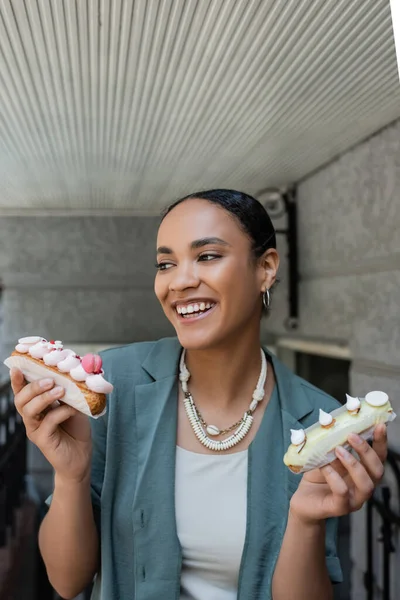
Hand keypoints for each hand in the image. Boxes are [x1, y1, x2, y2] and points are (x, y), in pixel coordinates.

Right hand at [12, 368, 91, 482]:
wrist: (82, 455)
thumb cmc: (76, 428)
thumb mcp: (73, 405)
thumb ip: (68, 393)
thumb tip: (69, 375)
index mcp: (36, 406)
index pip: (22, 391)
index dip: (18, 380)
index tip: (18, 367)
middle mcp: (32, 417)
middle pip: (21, 400)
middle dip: (33, 387)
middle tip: (49, 380)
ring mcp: (35, 429)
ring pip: (29, 410)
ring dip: (44, 398)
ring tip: (60, 390)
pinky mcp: (42, 440)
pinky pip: (47, 422)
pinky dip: (60, 413)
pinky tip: (72, 410)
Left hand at [290, 424, 386, 523]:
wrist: (303, 500)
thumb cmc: (318, 477)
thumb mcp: (328, 457)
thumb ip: (336, 446)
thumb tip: (338, 426)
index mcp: (364, 473)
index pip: (379, 458)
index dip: (381, 442)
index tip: (379, 425)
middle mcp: (363, 487)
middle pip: (377, 471)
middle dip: (367, 452)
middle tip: (351, 436)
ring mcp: (353, 500)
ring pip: (366, 485)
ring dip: (354, 464)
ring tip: (338, 450)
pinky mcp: (339, 507)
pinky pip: (342, 493)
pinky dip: (334, 477)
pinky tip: (324, 467)